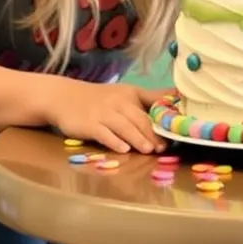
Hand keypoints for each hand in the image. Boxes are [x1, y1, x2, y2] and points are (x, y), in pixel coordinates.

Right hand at [44, 79, 166, 154]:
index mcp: (130, 94)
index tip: (176, 129)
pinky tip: (123, 150)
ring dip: (138, 138)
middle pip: (139, 118)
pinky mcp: (90, 125)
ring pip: (124, 126)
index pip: (152, 104)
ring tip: (149, 150)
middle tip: (163, 147)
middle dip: (152, 133)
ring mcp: (103, 113)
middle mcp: (118, 102)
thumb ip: (148, 99)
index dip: (164, 117)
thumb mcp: (124, 94)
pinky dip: (114, 142)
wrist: (65, 98)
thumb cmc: (100, 99)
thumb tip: (177, 100)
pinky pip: (104, 133)